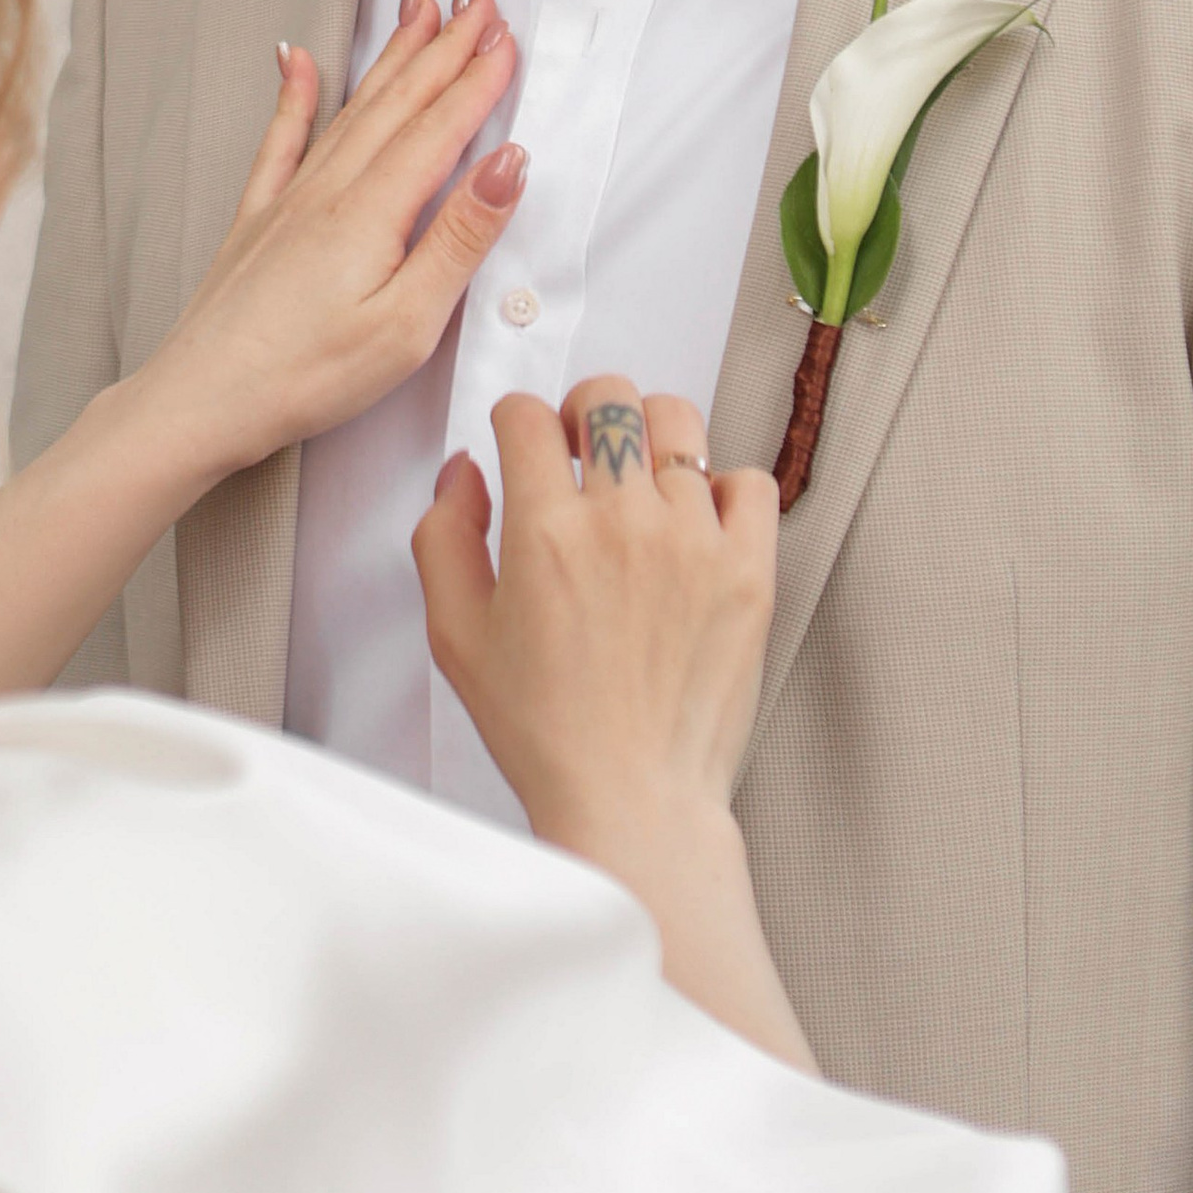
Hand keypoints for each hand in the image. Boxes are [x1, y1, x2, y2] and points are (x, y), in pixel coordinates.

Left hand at [135, 0, 524, 481]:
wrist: (201, 398)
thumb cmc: (307, 375)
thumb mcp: (408, 323)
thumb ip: (459, 238)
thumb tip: (507, 163)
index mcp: (374, 211)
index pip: (440, 128)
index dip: (478, 79)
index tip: (506, 34)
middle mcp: (330, 189)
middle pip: (399, 102)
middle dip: (444, 47)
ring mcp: (288, 198)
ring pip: (350, 109)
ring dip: (390, 58)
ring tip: (416, 11)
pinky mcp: (257, 218)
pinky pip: (280, 139)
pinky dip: (292, 93)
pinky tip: (294, 57)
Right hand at [413, 378, 775, 868]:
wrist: (632, 798)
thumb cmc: (545, 730)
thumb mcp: (456, 635)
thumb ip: (444, 536)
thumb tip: (467, 471)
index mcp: (545, 533)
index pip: (527, 414)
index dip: (515, 423)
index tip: (522, 444)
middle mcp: (623, 523)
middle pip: (608, 395)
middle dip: (582, 410)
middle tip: (580, 451)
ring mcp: (694, 542)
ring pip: (678, 424)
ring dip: (649, 440)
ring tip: (639, 484)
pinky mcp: (748, 571)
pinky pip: (748, 481)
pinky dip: (722, 488)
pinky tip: (694, 524)